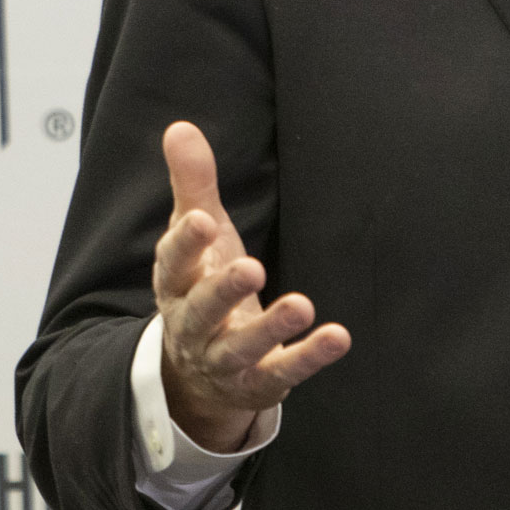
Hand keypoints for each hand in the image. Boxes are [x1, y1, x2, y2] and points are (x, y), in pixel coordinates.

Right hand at [153, 121, 349, 453]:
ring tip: (302, 304)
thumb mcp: (198, 237)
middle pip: (201, 311)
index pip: (172, 264)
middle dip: (222, 291)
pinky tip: (337, 336)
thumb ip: (192, 185)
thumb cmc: (201, 286)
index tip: (202, 220)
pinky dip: (308, 357)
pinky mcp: (257, 382)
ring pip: (241, 348)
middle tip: (250, 267)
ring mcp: (224, 359)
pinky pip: (282, 372)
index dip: (185, 244)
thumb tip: (180, 126)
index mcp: (175, 284)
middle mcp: (193, 325)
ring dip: (270, 327)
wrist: (198, 372)